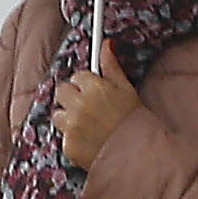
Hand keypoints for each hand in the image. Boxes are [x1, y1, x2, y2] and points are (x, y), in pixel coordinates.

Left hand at [53, 40, 140, 169]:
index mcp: (94, 87)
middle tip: (89, 108)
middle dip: (72, 97)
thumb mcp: (126, 89)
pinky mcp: (68, 144)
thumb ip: (111, 66)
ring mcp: (72, 125)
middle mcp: (80, 104)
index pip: (78, 76)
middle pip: (62, 91)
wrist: (139, 155)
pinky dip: (74, 139)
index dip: (87, 85)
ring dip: (69, 118)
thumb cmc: (135, 121)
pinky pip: (64, 136)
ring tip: (89, 126)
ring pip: (58, 114)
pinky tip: (90, 141)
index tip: (96, 94)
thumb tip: (106, 43)